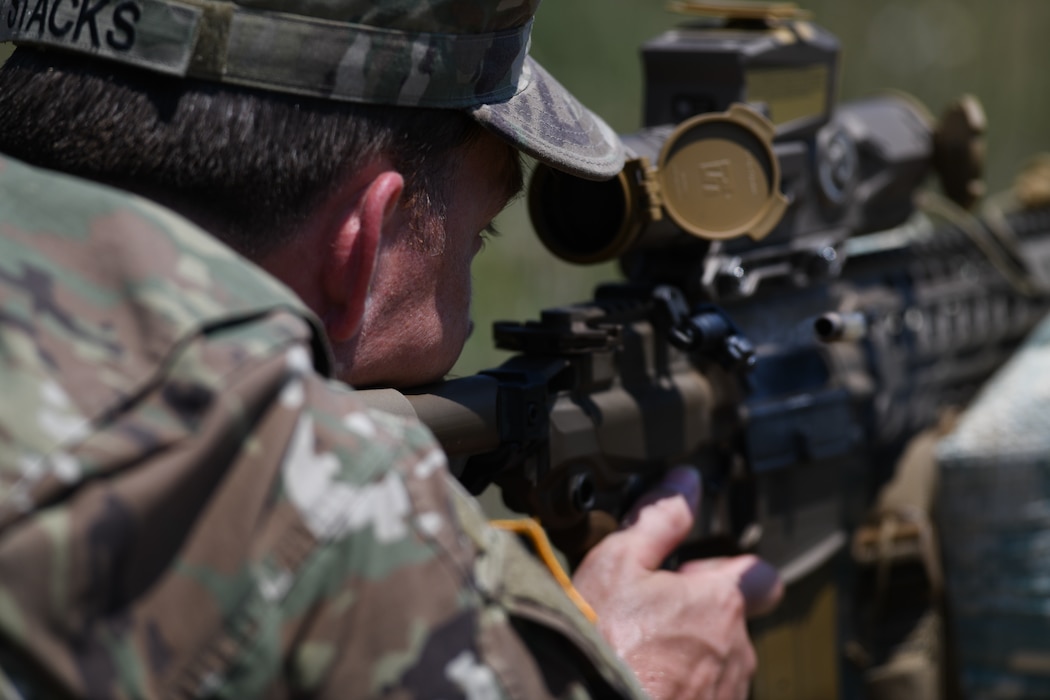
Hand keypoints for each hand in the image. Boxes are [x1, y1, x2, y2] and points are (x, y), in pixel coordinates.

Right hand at [572, 467, 782, 699]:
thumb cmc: (601, 643)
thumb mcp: (618, 562)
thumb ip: (658, 520)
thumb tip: (684, 484)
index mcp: (721, 602)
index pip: (760, 576)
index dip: (728, 570)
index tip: (694, 572)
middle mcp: (737, 651)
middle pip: (730, 621)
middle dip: (697, 614)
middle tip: (648, 613)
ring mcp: (726, 693)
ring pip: (717, 662)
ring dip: (689, 653)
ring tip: (637, 651)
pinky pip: (704, 694)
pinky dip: (680, 686)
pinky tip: (640, 678)